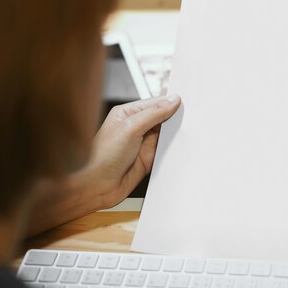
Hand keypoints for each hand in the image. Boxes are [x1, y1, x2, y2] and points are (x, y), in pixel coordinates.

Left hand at [80, 94, 181, 208]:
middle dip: (174, 119)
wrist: (96, 186)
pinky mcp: (148, 159)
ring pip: (166, 135)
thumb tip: (172, 100)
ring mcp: (142, 144)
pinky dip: (174, 150)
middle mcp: (135, 127)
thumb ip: (154, 113)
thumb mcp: (131, 127)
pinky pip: (166, 151)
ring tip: (189, 132)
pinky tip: (181, 148)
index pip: (154, 103)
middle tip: (191, 117)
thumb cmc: (102, 156)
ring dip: (175, 135)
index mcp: (127, 113)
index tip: (186, 104)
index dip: (170, 103)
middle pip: (162, 118)